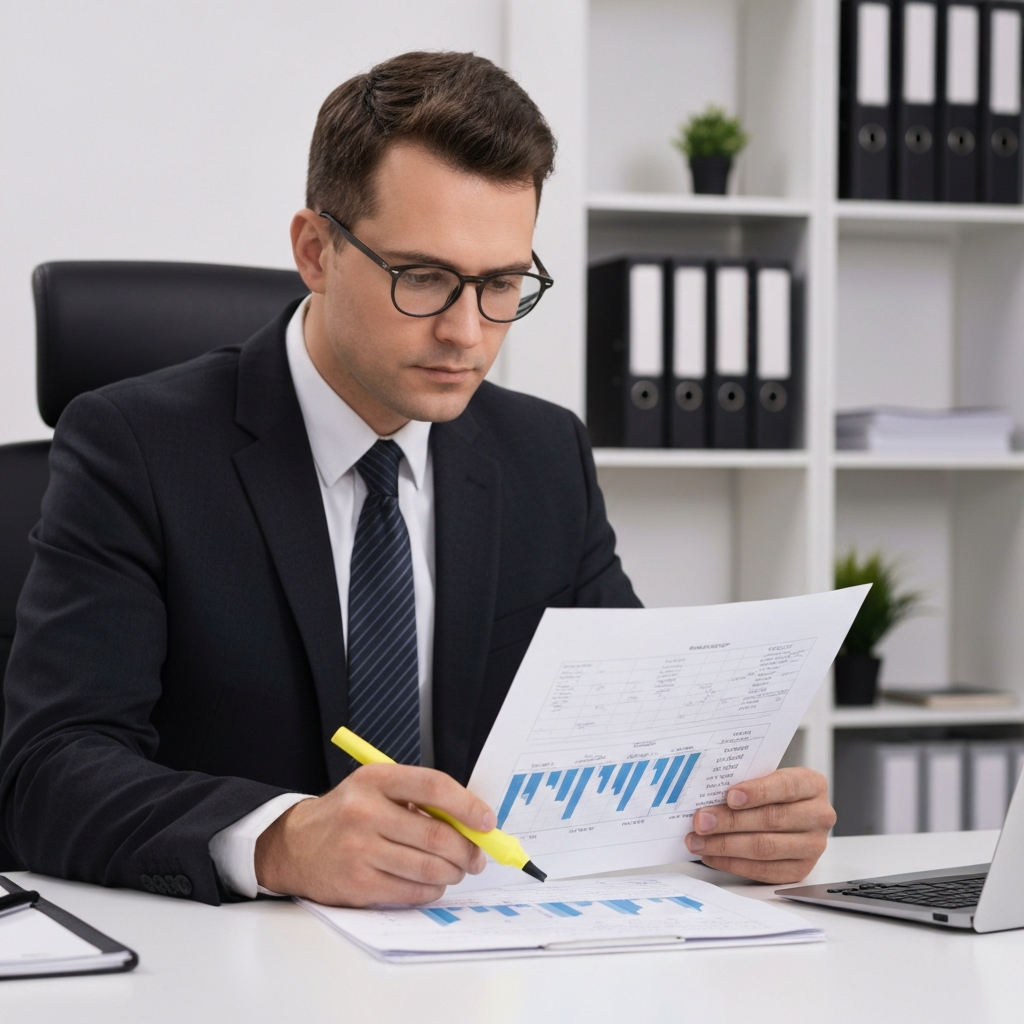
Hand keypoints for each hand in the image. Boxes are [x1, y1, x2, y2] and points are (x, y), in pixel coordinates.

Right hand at [254, 763, 494, 905]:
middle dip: (467, 850)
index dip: (467, 805)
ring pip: (428, 868)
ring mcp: (360, 850)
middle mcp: (365, 812)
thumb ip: (418, 799)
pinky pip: (411, 892)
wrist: (295, 845)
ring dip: (452, 873)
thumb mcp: (376, 789)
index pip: (433, 787)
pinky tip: (430, 883)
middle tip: (475, 856)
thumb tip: (470, 821)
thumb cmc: (347, 814)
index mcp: (375, 779)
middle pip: (436, 836)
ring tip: (454, 870)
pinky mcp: (357, 884)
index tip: (487, 821)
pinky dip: (431, 890)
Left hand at [684, 767, 835, 883]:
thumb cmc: (773, 791)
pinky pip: (763, 870)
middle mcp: (818, 816)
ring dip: (725, 846)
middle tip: (701, 822)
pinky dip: (732, 864)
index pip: (785, 786)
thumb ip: (745, 782)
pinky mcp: (800, 870)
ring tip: (699, 841)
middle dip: (730, 821)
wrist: (791, 812)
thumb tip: (708, 794)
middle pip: (771, 820)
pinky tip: (712, 856)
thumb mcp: (766, 776)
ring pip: (765, 848)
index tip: (730, 796)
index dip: (757, 792)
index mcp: (812, 785)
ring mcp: (812, 846)